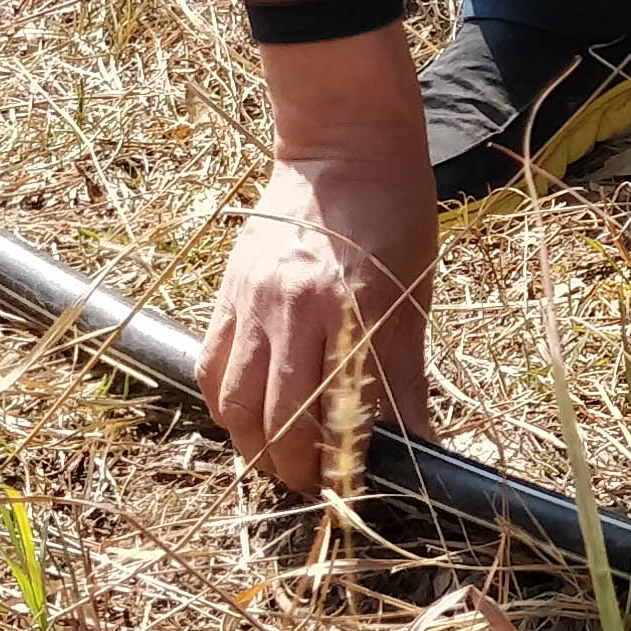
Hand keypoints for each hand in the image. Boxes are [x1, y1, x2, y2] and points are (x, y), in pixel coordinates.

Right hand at [204, 28, 437, 482]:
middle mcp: (298, 307)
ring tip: (281, 459)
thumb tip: (419, 443)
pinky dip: (226, 406)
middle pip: (283, 420)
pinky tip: (248, 418)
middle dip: (298, 470)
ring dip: (256, 447)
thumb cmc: (394, 211)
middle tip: (318, 485)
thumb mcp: (415, 291)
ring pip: (236, 404)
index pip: (346, 412)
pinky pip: (211, 367)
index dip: (348, 465)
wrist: (343, 142)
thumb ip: (406, 372)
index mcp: (356, 305)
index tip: (358, 488)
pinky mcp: (228, 292)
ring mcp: (255, 300)